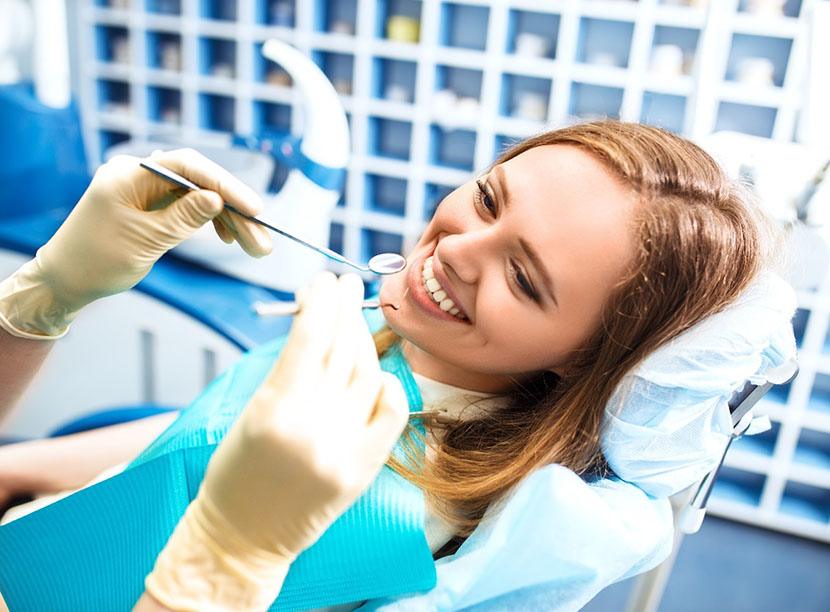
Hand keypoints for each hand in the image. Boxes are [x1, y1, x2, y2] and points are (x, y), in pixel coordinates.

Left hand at [0, 149, 271, 338]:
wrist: (65, 281)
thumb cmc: (96, 261)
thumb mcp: (144, 242)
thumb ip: (183, 218)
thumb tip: (217, 198)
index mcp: (129, 175)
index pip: (186, 167)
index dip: (224, 184)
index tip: (253, 208)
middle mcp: (139, 176)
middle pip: (198, 183)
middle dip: (234, 210)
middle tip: (263, 239)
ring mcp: (146, 191)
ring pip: (199, 198)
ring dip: (229, 221)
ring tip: (256, 246)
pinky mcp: (152, 207)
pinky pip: (188, 208)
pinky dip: (210, 223)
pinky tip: (230, 238)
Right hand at [144, 273, 408, 610]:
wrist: (244, 536)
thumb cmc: (235, 471)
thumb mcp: (250, 410)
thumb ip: (289, 368)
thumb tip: (320, 322)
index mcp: (276, 408)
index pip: (310, 336)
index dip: (320, 301)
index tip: (323, 281)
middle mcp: (315, 425)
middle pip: (341, 348)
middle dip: (344, 308)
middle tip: (344, 283)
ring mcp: (345, 448)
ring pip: (367, 373)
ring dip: (362, 339)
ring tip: (354, 318)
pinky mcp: (364, 468)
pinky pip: (391, 413)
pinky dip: (388, 386)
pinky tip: (377, 372)